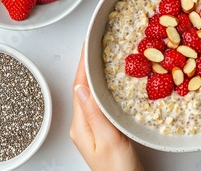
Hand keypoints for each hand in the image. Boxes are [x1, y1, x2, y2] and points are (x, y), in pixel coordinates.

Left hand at [69, 44, 143, 170]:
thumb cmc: (119, 170)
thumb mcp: (109, 141)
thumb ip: (95, 114)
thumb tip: (82, 88)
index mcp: (80, 126)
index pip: (80, 87)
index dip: (84, 63)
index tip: (88, 44)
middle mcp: (83, 125)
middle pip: (83, 87)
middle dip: (87, 64)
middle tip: (95, 43)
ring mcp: (91, 127)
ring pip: (91, 93)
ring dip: (94, 73)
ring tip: (101, 55)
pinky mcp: (102, 129)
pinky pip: (99, 101)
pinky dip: (102, 86)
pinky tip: (110, 80)